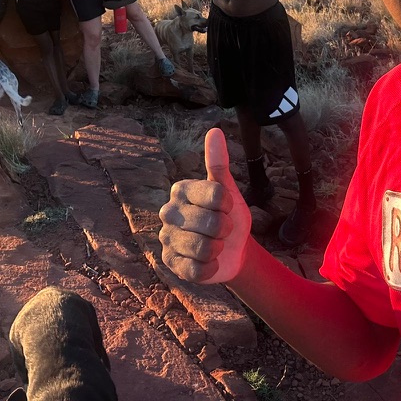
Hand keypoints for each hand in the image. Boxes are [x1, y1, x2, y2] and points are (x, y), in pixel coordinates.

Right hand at [159, 128, 250, 283]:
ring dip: (218, 249)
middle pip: (211, 222)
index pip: (216, 194)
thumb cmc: (228, 216)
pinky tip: (209, 261)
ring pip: (204, 247)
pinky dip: (211, 267)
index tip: (227, 208)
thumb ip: (218, 163)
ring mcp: (166, 239)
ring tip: (215, 245)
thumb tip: (214, 131)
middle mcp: (168, 212)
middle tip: (222, 230)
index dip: (229, 205)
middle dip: (225, 229)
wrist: (233, 250)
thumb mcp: (228, 190)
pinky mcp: (170, 264)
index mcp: (180, 189)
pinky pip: (197, 269)